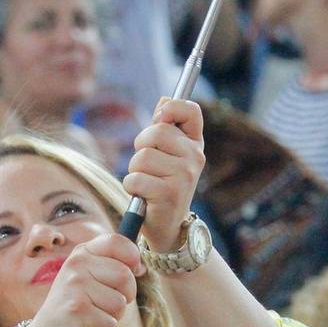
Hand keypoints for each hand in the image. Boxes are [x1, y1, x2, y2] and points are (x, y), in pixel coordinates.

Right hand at [17, 234, 143, 326]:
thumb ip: (114, 266)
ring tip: (95, 316)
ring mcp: (75, 286)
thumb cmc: (76, 304)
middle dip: (126, 296)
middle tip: (107, 304)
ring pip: (120, 303)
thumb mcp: (89, 278)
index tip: (133, 271)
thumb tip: (142, 267)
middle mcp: (76, 265)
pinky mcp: (76, 310)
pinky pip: (111, 324)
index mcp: (82, 253)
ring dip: (114, 317)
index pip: (116, 241)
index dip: (132, 256)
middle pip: (125, 275)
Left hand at [123, 98, 204, 253]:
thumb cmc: (163, 185)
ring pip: (142, 157)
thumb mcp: (168, 155)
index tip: (159, 118)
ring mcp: (185, 176)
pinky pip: (135, 178)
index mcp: (195, 144)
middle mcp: (195, 157)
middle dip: (141, 147)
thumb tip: (165, 99)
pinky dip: (132, 187)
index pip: (190, 110)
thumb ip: (165, 127)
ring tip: (146, 183)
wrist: (168, 227)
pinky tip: (144, 196)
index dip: (171, 108)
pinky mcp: (169, 194)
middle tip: (147, 165)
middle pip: (155, 132)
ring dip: (135, 171)